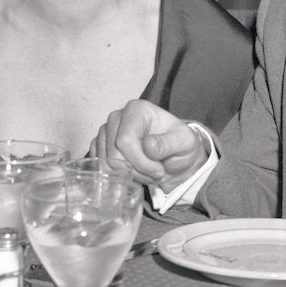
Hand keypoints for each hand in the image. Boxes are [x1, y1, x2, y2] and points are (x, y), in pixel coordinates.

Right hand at [92, 100, 209, 189]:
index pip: (125, 140)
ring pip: (106, 164)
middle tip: (156, 173)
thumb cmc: (179, 145)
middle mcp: (117, 117)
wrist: (175, 155)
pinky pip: (101, 168)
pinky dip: (119, 177)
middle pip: (114, 154)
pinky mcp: (100, 146)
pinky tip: (136, 173)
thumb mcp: (185, 143)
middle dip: (137, 171)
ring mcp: (106, 132)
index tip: (159, 170)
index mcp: (136, 110)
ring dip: (131, 175)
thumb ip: (168, 143)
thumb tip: (148, 146)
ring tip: (149, 173)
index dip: (141, 162)